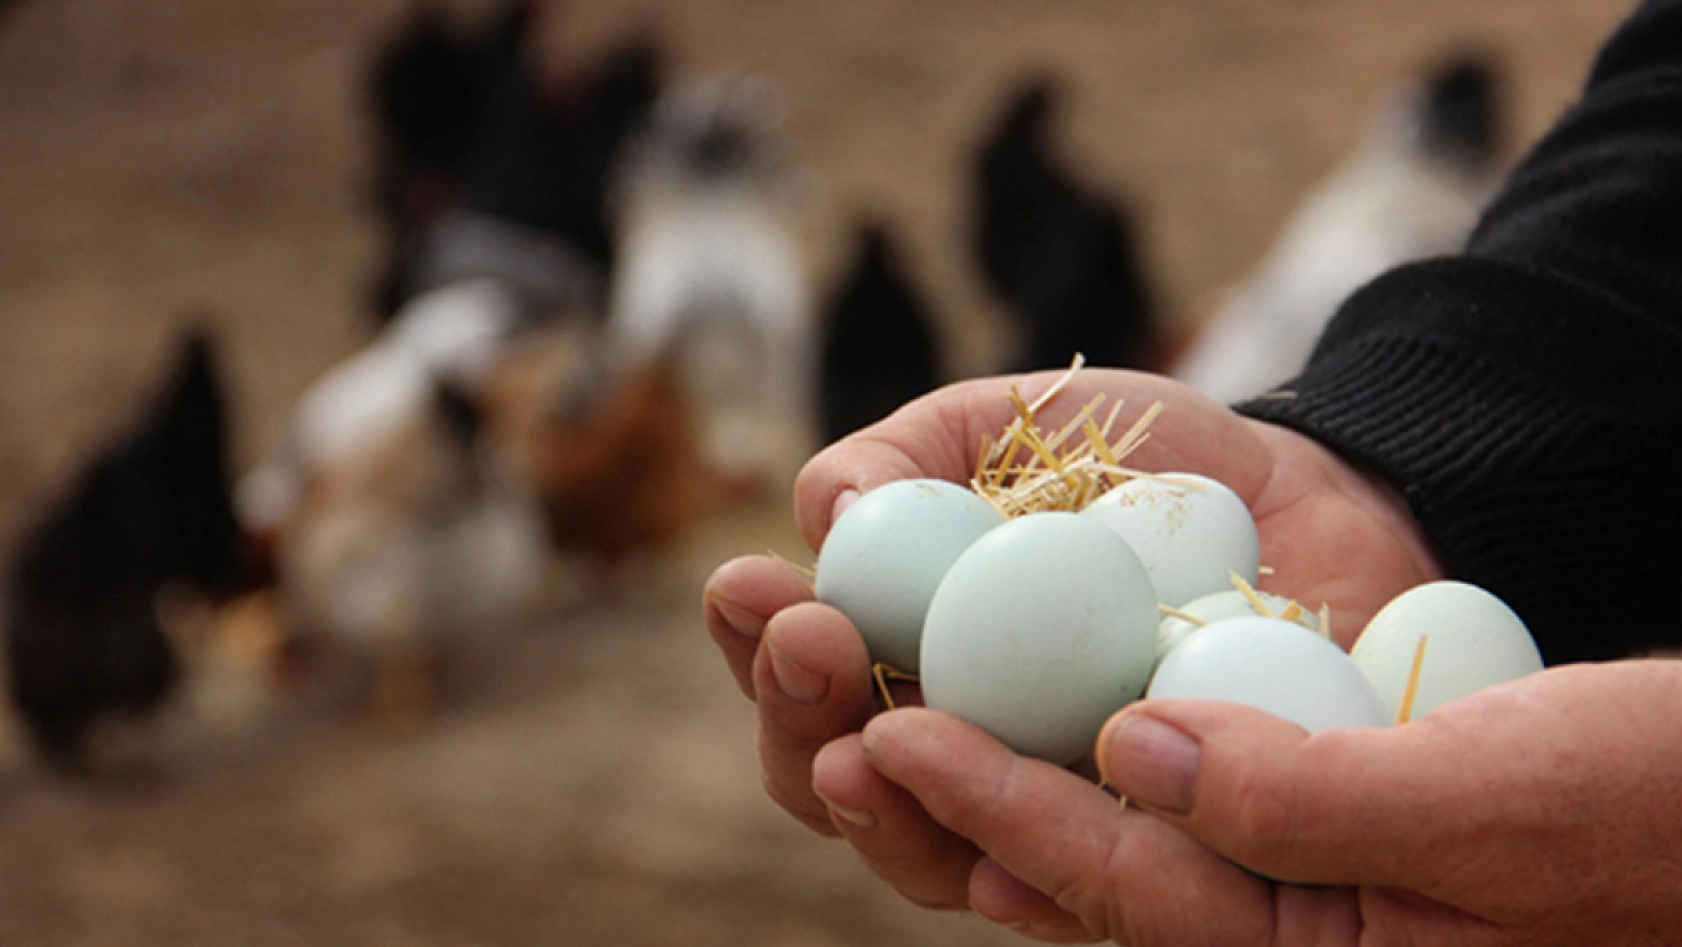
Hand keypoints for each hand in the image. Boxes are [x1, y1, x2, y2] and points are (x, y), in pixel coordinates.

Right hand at [702, 370, 1442, 909]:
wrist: (1317, 500)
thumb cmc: (1148, 466)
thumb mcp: (1021, 426)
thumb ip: (915, 453)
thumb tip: (822, 514)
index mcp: (912, 657)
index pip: (807, 682)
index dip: (759, 642)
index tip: (750, 582)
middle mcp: (965, 752)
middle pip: (842, 785)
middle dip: (799, 719)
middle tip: (808, 644)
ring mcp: (1055, 814)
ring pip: (937, 856)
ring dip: (883, 809)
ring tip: (865, 746)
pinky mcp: (1156, 858)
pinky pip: (1080, 894)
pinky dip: (1023, 873)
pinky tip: (993, 851)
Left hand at [859, 658, 1681, 944]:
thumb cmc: (1654, 805)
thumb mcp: (1500, 797)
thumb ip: (1314, 797)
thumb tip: (1133, 749)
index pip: (1125, 886)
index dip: (996, 804)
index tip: (885, 731)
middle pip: (1078, 884)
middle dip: (950, 805)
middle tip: (828, 731)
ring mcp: (1292, 906)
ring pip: (1103, 845)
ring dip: (987, 777)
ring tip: (871, 717)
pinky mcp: (1302, 847)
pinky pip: (1162, 815)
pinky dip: (1076, 766)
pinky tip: (1005, 719)